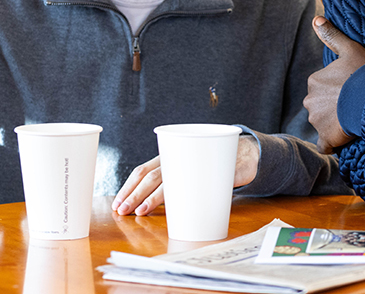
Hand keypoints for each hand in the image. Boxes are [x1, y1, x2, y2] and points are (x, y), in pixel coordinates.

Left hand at [112, 135, 260, 215]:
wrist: (246, 154)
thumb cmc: (212, 165)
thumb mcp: (190, 172)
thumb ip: (174, 184)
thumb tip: (147, 206)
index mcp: (171, 157)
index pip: (143, 170)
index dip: (129, 186)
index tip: (118, 203)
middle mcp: (179, 157)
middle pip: (151, 175)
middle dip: (134, 194)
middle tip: (122, 210)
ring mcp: (194, 161)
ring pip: (167, 178)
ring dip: (151, 197)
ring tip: (139, 211)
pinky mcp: (212, 168)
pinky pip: (194, 180)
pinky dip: (181, 194)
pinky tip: (172, 206)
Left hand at [304, 16, 364, 153]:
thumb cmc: (364, 73)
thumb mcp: (350, 49)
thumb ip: (332, 35)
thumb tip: (316, 19)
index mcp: (314, 80)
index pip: (322, 87)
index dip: (337, 89)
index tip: (351, 90)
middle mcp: (309, 100)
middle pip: (320, 105)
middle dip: (332, 107)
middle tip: (353, 105)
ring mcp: (316, 120)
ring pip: (322, 123)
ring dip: (334, 123)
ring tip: (353, 119)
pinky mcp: (326, 138)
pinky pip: (325, 145)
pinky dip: (331, 144)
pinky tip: (343, 140)